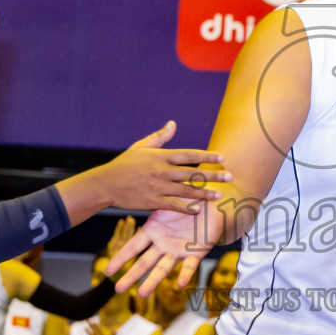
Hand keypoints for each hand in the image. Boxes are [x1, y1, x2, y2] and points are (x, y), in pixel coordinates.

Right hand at [92, 121, 228, 215]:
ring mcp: (158, 187)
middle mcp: (162, 171)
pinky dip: (186, 207)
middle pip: (192, 173)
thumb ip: (159, 137)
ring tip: (219, 195)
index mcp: (160, 156)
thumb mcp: (141, 146)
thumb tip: (173, 124)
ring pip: (186, 190)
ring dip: (204, 193)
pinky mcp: (152, 201)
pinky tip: (198, 210)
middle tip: (230, 176)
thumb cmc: (124, 164)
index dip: (207, 156)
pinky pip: (173, 205)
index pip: (189, 155)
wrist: (105, 184)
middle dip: (213, 175)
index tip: (222, 158)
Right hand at [107, 206, 220, 296]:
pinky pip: (190, 265)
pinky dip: (185, 274)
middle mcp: (163, 244)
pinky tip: (180, 283)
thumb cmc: (188, 200)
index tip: (108, 271)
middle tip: (118, 289)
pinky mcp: (196, 253)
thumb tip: (136, 191)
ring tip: (142, 294)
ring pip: (163, 268)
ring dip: (153, 281)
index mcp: (153, 230)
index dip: (121, 258)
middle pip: (145, 262)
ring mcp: (178, 250)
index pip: (133, 247)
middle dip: (131, 275)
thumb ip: (155, 201)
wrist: (213, 205)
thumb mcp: (168, 199)